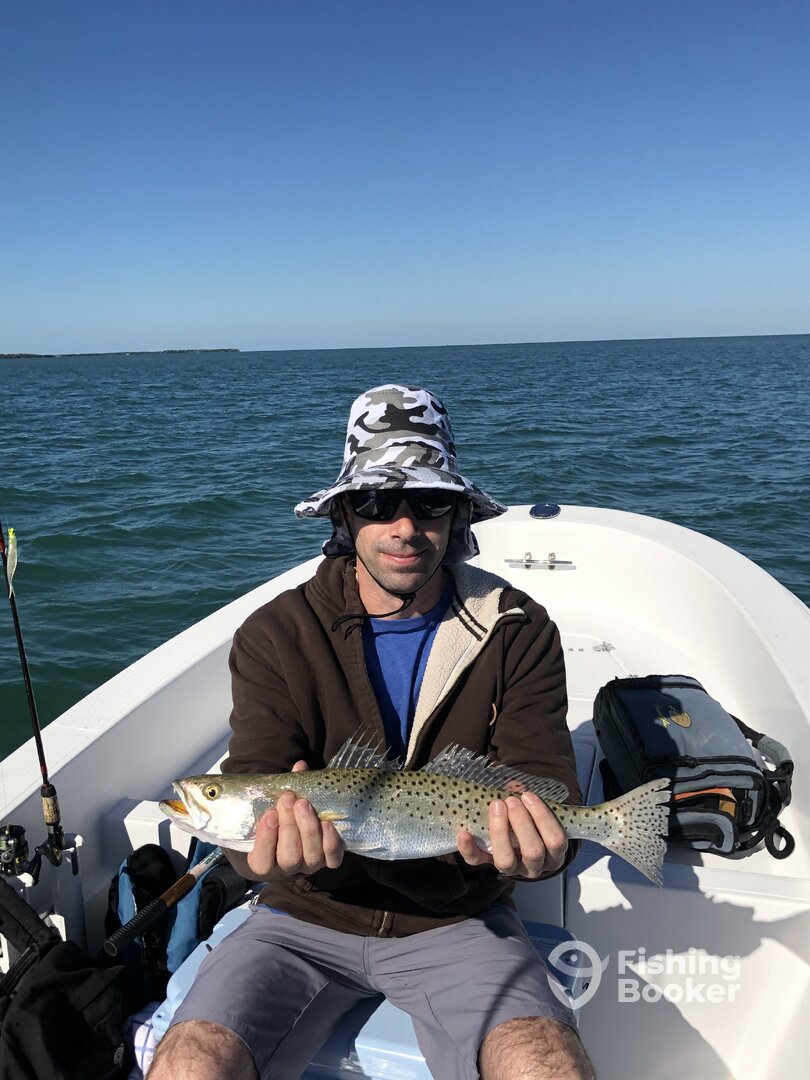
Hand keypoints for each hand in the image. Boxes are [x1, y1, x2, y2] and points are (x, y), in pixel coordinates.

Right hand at [247, 760, 343, 877]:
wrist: (299, 833)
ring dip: (308, 829)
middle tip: (288, 798)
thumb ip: (284, 789)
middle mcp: (288, 867)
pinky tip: (327, 823)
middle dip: (289, 826)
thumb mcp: (275, 807)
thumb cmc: (281, 819)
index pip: (262, 861)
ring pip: (310, 857)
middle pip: (289, 856)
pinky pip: (332, 859)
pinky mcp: (328, 861)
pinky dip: (330, 842)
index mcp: (265, 861)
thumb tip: (300, 766)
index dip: (265, 839)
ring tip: (304, 804)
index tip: (269, 814)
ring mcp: (309, 865)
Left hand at [457, 791, 567, 879]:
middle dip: (522, 823)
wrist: (515, 839)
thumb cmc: (531, 820)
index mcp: (552, 853)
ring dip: (500, 832)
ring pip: (506, 861)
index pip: (556, 841)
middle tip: (511, 801)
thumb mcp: (535, 811)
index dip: (543, 818)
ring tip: (497, 806)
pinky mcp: (487, 865)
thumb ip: (527, 799)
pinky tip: (464, 832)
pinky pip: (477, 861)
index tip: (528, 795)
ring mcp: (511, 869)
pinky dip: (469, 848)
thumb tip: (514, 785)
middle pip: (533, 852)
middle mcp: (534, 866)